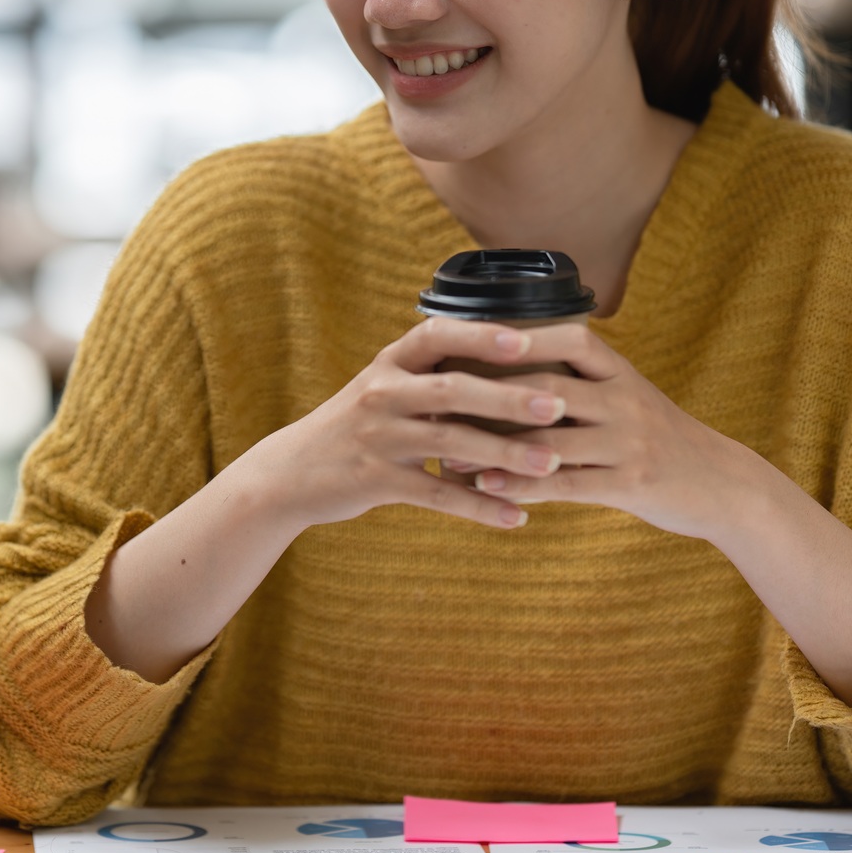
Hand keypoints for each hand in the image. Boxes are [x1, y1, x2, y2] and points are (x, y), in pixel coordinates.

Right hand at [226, 317, 574, 533]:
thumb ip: (431, 375)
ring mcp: (378, 438)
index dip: (480, 336)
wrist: (292, 473)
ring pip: (452, 443)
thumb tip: (503, 355)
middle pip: (453, 389)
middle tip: (559, 405)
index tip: (526, 339)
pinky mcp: (377, 482)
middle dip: (509, 397)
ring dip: (506, 454)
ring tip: (553, 463)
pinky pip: (437, 496)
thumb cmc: (355, 427)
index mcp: (388, 364)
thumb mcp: (384, 388)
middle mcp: (381, 394)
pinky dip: (479, 507)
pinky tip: (516, 516)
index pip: (436, 336)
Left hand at [454, 323, 775, 540]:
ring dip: (493, 449)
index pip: (564, 340)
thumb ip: (576, 380)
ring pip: (550, 439)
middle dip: (486, 396)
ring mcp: (629, 440)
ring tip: (447, 456)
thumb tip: (504, 368)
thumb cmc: (656, 437)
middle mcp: (624, 398)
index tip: (460, 343)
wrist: (722, 483)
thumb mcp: (624, 395)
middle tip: (436, 404)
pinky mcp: (632, 483)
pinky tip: (488, 489)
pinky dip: (523, 486)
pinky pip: (567, 483)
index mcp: (618, 370)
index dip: (513, 340)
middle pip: (545, 387)